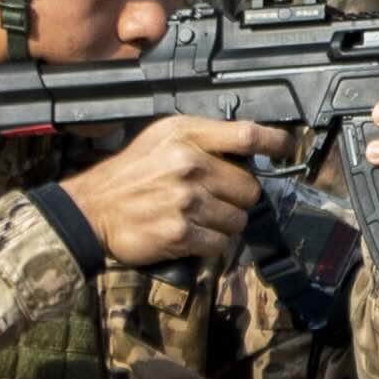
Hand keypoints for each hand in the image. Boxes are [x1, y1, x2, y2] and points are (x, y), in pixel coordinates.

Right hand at [58, 114, 285, 266]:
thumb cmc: (130, 173)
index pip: (247, 136)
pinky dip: (212, 242)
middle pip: (250, 187)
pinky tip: (193, 233)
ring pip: (239, 219)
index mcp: (186, 137)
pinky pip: (221, 243)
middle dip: (238, 196)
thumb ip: (203, 137)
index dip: (276, 143)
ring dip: (226, 222)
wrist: (92, 209)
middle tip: (217, 198)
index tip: (286, 149)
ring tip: (200, 216)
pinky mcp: (181, 233)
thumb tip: (248, 146)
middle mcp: (189, 166)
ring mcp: (186, 201)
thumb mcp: (162, 137)